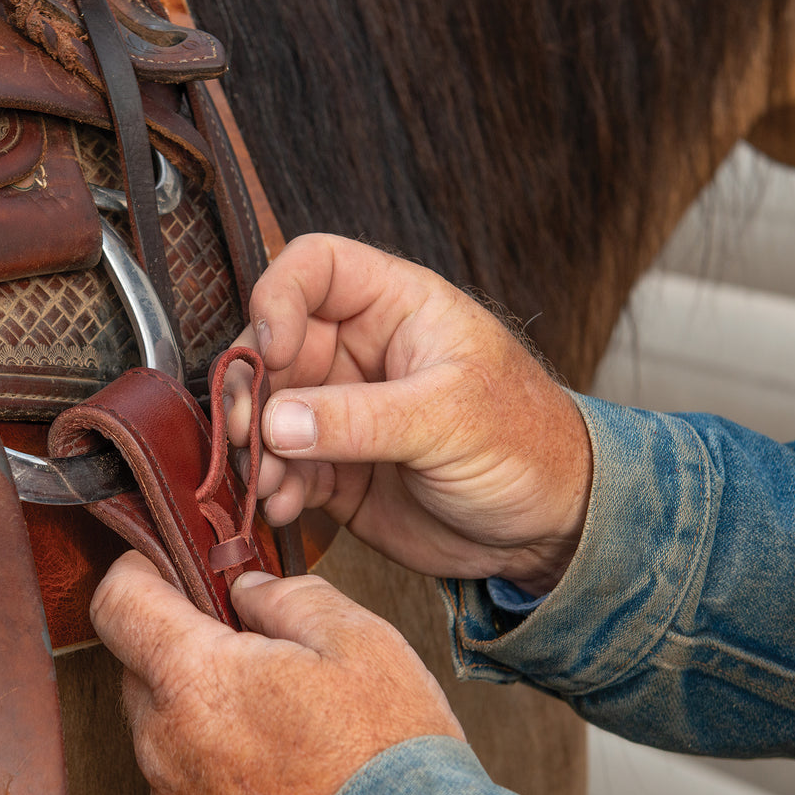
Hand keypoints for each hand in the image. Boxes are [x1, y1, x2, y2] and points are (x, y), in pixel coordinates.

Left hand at [90, 550, 463, 794]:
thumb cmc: (387, 763)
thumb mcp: (360, 642)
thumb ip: (290, 597)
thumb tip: (249, 592)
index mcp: (195, 679)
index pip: (117, 604)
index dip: (137, 573)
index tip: (166, 569)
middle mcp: (165, 745)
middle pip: (140, 670)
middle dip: (184, 649)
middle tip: (254, 651)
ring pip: (165, 734)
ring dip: (203, 717)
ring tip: (283, 728)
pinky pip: (185, 794)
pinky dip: (217, 776)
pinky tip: (282, 782)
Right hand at [225, 234, 591, 594]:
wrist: (548, 528)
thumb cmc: (526, 444)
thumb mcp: (451, 418)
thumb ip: (361, 418)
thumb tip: (275, 423)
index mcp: (397, 307)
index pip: (314, 267)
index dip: (279, 296)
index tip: (271, 349)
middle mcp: (359, 351)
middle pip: (272, 344)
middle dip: (250, 388)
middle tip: (246, 431)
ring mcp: (341, 411)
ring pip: (266, 410)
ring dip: (253, 447)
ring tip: (267, 484)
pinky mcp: (335, 467)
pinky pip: (282, 467)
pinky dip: (272, 486)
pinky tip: (284, 506)